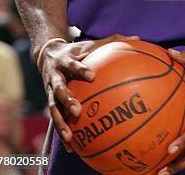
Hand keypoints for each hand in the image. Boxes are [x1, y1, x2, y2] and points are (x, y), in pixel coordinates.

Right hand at [38, 33, 138, 151]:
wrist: (47, 55)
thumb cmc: (76, 50)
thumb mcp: (90, 44)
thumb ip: (112, 41)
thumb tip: (137, 38)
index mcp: (65, 61)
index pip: (72, 65)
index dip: (80, 70)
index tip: (91, 76)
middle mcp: (55, 77)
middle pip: (59, 89)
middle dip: (67, 100)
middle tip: (77, 110)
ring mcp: (50, 91)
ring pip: (54, 108)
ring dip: (61, 123)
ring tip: (70, 136)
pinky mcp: (51, 102)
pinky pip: (56, 120)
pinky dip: (62, 133)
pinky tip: (71, 147)